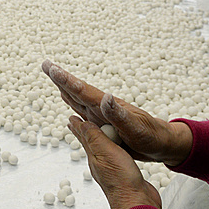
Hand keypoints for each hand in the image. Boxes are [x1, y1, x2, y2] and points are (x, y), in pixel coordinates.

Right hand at [42, 60, 192, 166]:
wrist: (163, 143)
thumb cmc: (152, 136)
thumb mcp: (136, 128)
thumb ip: (119, 114)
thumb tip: (105, 97)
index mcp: (108, 106)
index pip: (82, 90)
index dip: (65, 80)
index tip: (51, 68)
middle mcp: (103, 107)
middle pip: (76, 90)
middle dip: (60, 78)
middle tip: (45, 65)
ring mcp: (103, 115)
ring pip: (78, 100)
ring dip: (65, 89)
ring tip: (54, 79)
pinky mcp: (104, 124)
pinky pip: (84, 113)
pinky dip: (73, 106)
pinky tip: (69, 104)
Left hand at [71, 119, 161, 208]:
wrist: (138, 204)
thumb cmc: (122, 180)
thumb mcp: (105, 152)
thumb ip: (94, 137)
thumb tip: (80, 124)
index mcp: (94, 156)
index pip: (83, 136)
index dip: (78, 125)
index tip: (72, 117)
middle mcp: (100, 163)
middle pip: (90, 143)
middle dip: (85, 131)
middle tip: (78, 123)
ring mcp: (112, 169)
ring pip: (102, 149)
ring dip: (98, 138)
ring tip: (96, 133)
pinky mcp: (124, 173)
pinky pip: (116, 156)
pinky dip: (113, 148)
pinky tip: (116, 149)